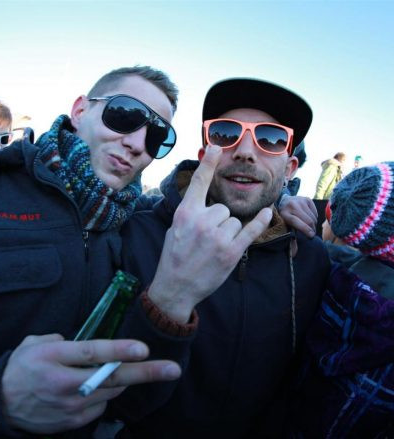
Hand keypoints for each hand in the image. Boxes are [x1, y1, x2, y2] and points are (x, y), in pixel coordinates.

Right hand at [2, 334, 180, 433]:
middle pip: (110, 378)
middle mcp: (63, 384)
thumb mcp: (35, 343)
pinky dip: (106, 394)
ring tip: (134, 368)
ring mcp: (69, 407)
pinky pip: (100, 406)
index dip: (118, 351)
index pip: (91, 353)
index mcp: (53, 358)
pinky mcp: (72, 422)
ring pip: (110, 392)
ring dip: (125, 380)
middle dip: (145, 373)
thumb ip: (63, 340)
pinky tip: (99, 386)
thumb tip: (87, 345)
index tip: (143, 349)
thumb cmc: (21, 367)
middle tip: (172, 369)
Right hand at [148, 145, 271, 322]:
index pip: (199, 182)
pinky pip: (251, 230)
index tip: (217, 147)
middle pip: (223, 208)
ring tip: (213, 247)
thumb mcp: (175, 228)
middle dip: (218, 220)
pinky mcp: (231, 252)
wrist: (175, 286)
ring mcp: (218, 237)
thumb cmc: (174, 256)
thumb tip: (206, 202)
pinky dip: (261, 221)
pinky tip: (268, 213)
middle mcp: (202, 221)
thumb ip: (191, 212)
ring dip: (229, 231)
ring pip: (234, 221)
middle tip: (205, 238)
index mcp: (185, 213)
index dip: (208, 163)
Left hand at [279, 194, 317, 236]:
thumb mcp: (284, 224)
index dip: (305, 230)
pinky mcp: (307, 199)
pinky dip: (314, 218)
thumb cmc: (285, 216)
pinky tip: (309, 218)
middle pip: (308, 220)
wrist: (284, 201)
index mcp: (284, 213)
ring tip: (309, 226)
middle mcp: (292, 205)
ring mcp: (301, 201)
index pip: (296, 221)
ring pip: (313, 217)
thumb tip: (297, 247)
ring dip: (313, 224)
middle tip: (312, 234)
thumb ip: (291, 232)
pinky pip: (315, 212)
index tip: (311, 236)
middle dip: (312, 229)